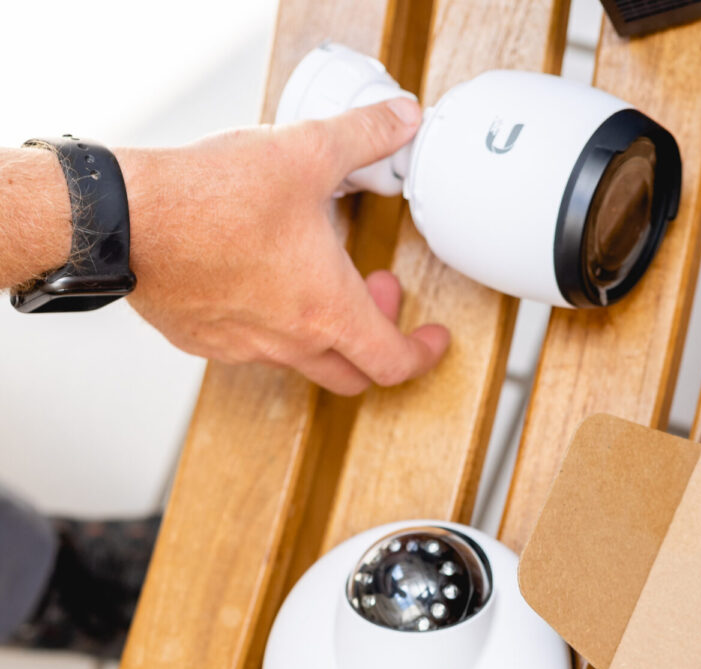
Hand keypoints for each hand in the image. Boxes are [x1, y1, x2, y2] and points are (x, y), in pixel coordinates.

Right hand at [118, 98, 448, 394]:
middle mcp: (289, 342)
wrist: (125, 219)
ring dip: (326, 328)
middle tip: (374, 291)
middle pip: (354, 373)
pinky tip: (263, 278)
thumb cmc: (210, 199)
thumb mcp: (305, 154)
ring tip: (316, 272)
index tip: (432, 339)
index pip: (394, 363)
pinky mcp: (204, 341)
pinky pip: (253, 347)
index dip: (424, 355)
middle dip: (378, 338)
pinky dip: (275, 325)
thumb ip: (364, 138)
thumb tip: (402, 120)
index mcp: (327, 310)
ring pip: (303, 361)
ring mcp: (243, 348)